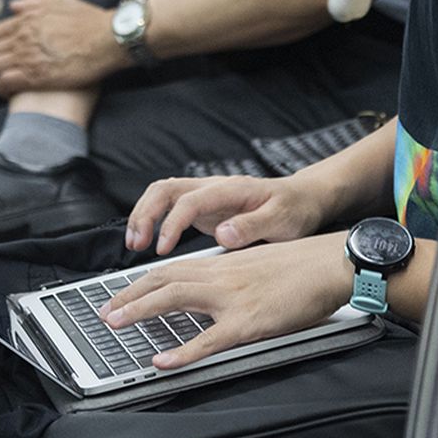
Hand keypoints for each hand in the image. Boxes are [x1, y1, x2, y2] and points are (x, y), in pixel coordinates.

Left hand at [0, 0, 127, 95]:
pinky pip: (5, 83)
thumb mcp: (62, 1)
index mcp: (27, 19)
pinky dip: (3, 89)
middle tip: (2, 72)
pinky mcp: (36, 76)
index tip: (5, 53)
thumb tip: (15, 5)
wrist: (109, 39)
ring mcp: (28, 56)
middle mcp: (23, 36)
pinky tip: (9, 93)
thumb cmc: (91, 21)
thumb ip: (35, 2)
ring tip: (3, 84)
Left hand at [97, 235, 352, 369]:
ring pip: (173, 298)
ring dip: (139, 309)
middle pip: (162, 279)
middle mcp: (220, 276)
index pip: (171, 269)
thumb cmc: (303, 269)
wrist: (332, 264)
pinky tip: (162, 360)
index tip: (121, 293)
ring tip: (114, 323)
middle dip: (128, 295)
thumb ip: (232, 277)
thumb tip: (213, 291)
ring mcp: (232, 298)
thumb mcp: (258, 266)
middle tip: (106, 311)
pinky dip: (182, 351)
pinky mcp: (248, 322)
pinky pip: (208, 340)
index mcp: (223, 265)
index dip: (142, 281)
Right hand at [124, 173, 328, 254]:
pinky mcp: (204, 209)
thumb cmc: (295, 210)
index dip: (171, 223)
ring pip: (162, 195)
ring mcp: (206, 197)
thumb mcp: (283, 221)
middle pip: (165, 189)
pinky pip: (169, 209)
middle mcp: (213, 188)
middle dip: (144, 214)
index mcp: (230, 190)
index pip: (189, 200)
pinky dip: (153, 222)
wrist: (304, 199)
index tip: (162, 248)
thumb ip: (254, 227)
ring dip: (143, 216)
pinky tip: (148, 243)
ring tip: (134, 244)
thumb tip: (223, 234)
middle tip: (136, 244)